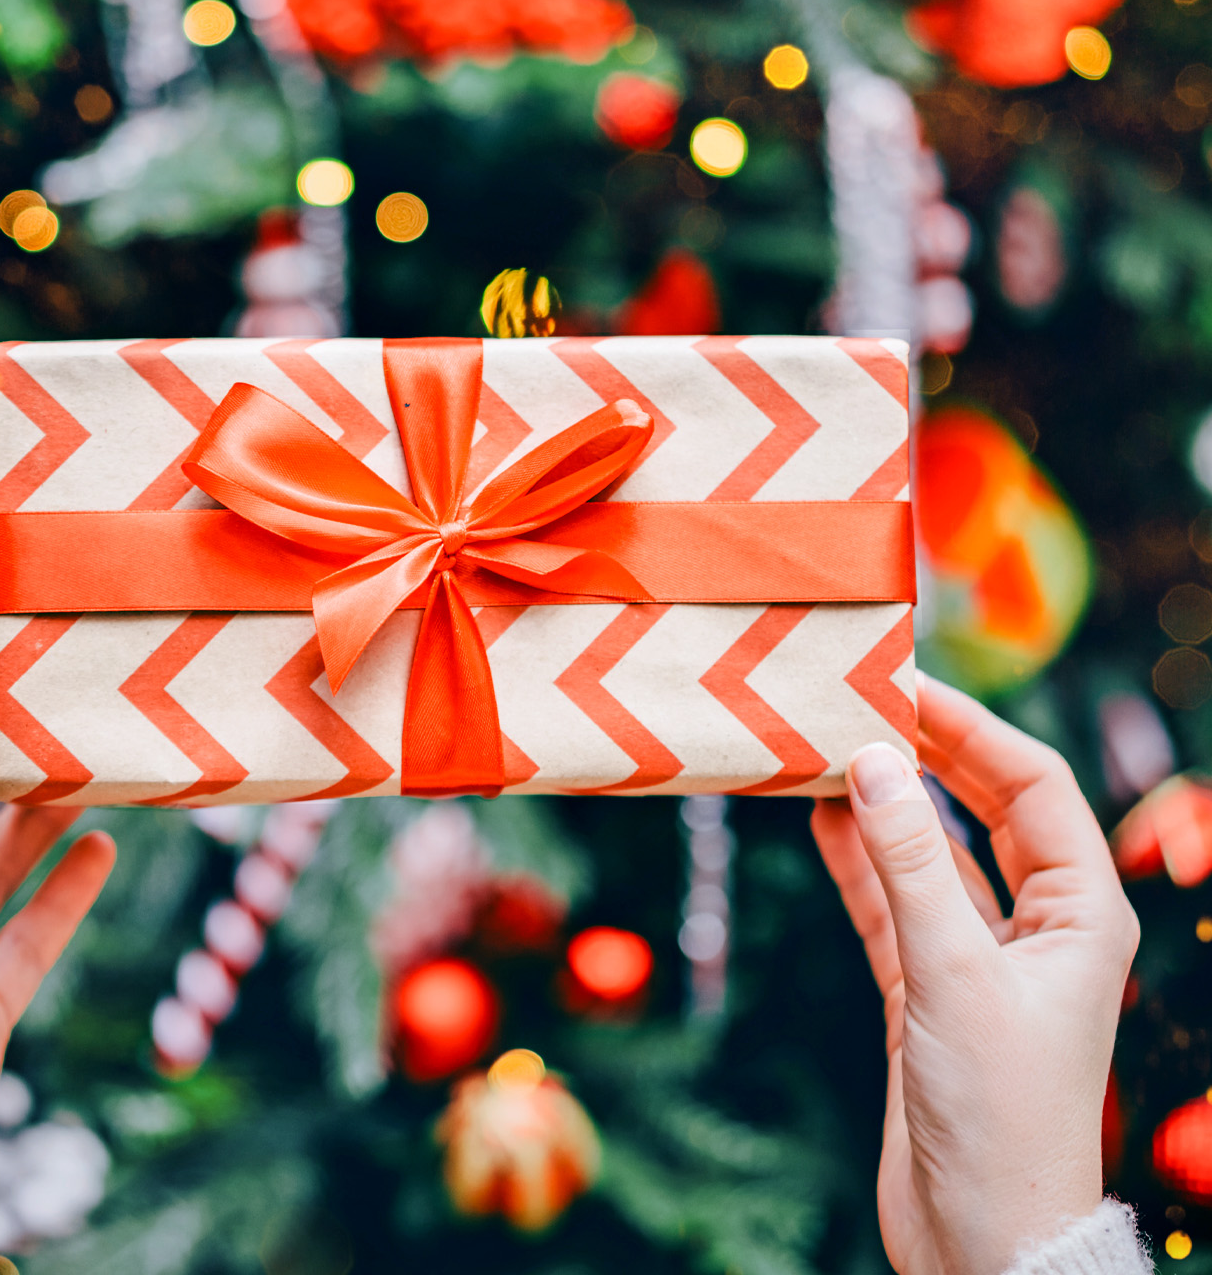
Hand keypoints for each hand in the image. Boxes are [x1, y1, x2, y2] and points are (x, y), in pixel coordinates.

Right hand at [812, 674, 1137, 1274]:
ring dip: (885, 803)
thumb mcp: (954, 974)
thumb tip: (871, 760)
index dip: (973, 728)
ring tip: (829, 748)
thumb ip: (910, 863)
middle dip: (928, 754)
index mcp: (1083, 913)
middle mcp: (1039, 924)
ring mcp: (980, 955)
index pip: (1032, 785)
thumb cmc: (1000, 1114)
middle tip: (862, 702)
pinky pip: (892, 901)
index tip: (905, 683)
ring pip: (931, 851)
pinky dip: (857, 860)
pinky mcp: (928, 986)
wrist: (980, 1239)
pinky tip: (820, 818)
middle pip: (984, 807)